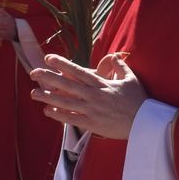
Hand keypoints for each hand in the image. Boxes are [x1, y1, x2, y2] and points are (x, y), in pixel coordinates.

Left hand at [29, 53, 146, 139]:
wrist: (144, 122)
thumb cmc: (139, 100)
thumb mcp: (131, 79)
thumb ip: (120, 66)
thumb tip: (114, 55)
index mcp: (101, 84)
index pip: (78, 71)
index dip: (62, 64)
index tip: (49, 58)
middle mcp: (93, 95)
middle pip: (67, 85)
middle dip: (49, 78)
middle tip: (33, 73)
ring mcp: (91, 110)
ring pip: (65, 102)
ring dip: (48, 97)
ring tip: (34, 93)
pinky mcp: (92, 124)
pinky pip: (72, 118)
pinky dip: (59, 115)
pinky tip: (47, 111)